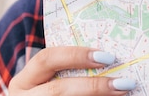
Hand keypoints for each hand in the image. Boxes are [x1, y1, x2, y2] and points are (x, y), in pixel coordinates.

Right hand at [8, 46, 136, 95]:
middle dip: (93, 86)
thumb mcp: (49, 80)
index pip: (47, 59)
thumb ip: (71, 69)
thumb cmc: (49, 91)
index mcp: (24, 81)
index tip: (108, 56)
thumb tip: (110, 60)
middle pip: (58, 90)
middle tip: (123, 82)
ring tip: (122, 93)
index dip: (77, 55)